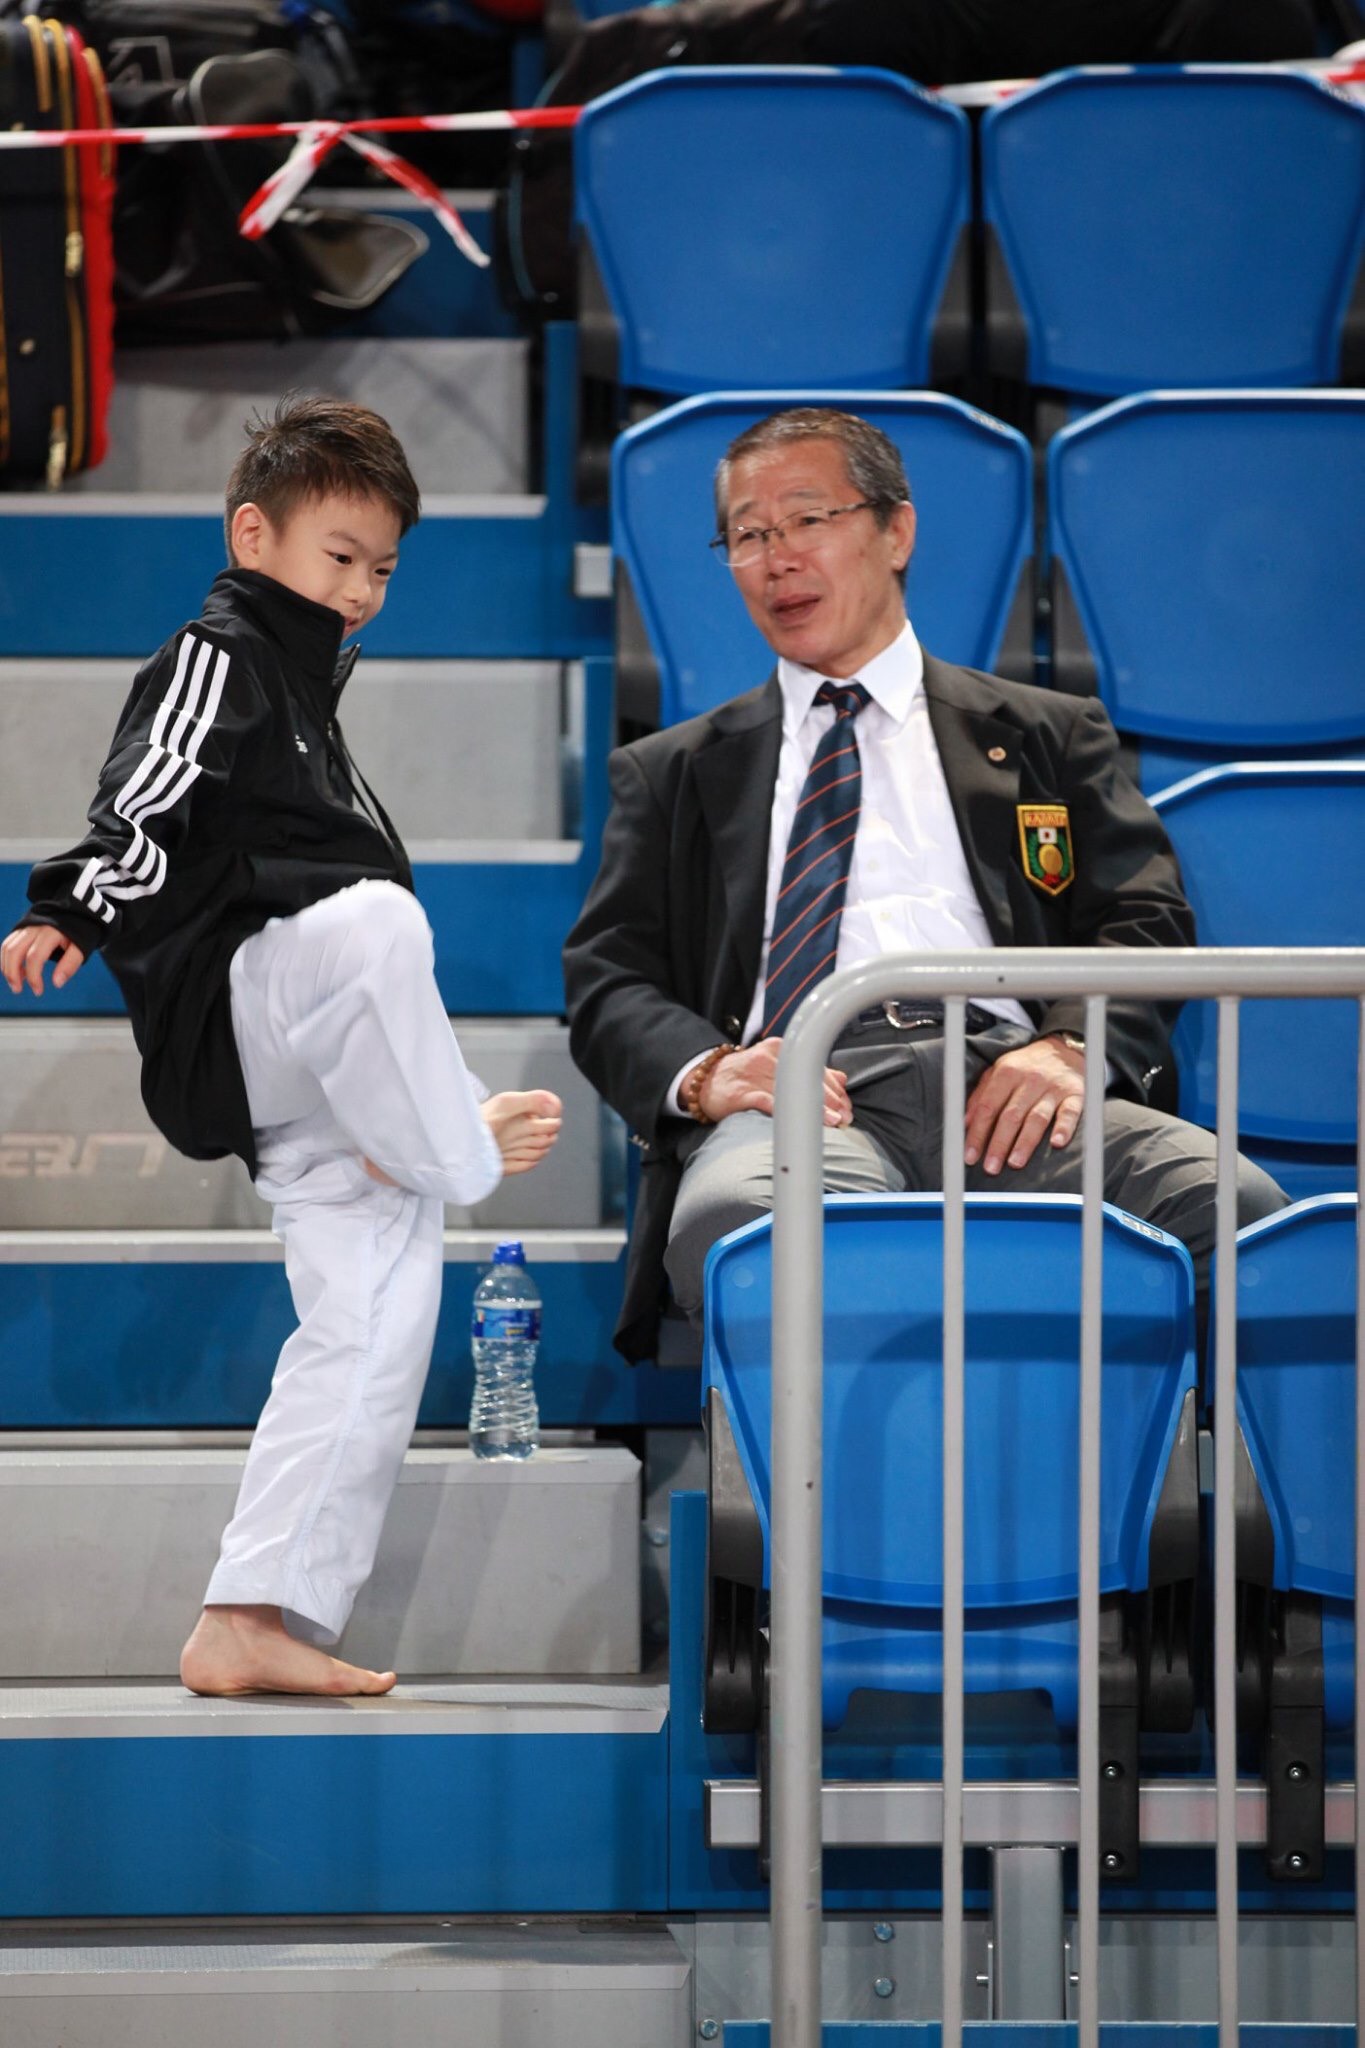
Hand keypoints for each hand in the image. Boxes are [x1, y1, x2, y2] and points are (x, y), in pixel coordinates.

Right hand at [1, 924, 85, 995]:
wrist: (76, 910)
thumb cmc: (80, 930)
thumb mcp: (82, 947)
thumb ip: (70, 965)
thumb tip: (57, 983)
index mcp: (51, 932)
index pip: (34, 957)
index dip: (33, 977)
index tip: (38, 991)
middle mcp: (35, 927)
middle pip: (14, 951)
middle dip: (12, 973)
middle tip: (17, 990)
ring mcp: (26, 926)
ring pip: (8, 947)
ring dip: (7, 967)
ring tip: (16, 983)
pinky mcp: (22, 927)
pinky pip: (9, 943)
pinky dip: (8, 958)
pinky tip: (18, 971)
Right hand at [697, 1037, 852, 1128]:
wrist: (705, 1081)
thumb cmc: (745, 1075)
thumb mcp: (776, 1064)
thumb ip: (808, 1069)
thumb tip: (841, 1078)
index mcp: (781, 1049)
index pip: (815, 1068)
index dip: (835, 1090)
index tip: (847, 1107)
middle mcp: (769, 1058)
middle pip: (807, 1079)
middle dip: (831, 1100)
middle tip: (846, 1117)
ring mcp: (754, 1075)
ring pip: (792, 1092)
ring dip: (814, 1109)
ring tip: (833, 1122)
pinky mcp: (742, 1094)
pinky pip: (768, 1103)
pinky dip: (787, 1113)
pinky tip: (800, 1123)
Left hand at [963, 1035, 1085, 1174]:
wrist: (1063, 1049)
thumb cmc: (1025, 1067)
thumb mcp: (998, 1072)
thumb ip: (980, 1096)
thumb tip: (964, 1125)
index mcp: (1006, 1072)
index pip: (988, 1107)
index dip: (977, 1133)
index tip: (970, 1156)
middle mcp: (1029, 1079)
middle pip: (1011, 1115)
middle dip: (999, 1144)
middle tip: (990, 1168)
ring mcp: (1053, 1087)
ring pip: (1037, 1118)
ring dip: (1025, 1142)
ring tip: (1015, 1163)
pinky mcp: (1075, 1094)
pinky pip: (1070, 1112)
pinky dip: (1064, 1128)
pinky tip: (1057, 1143)